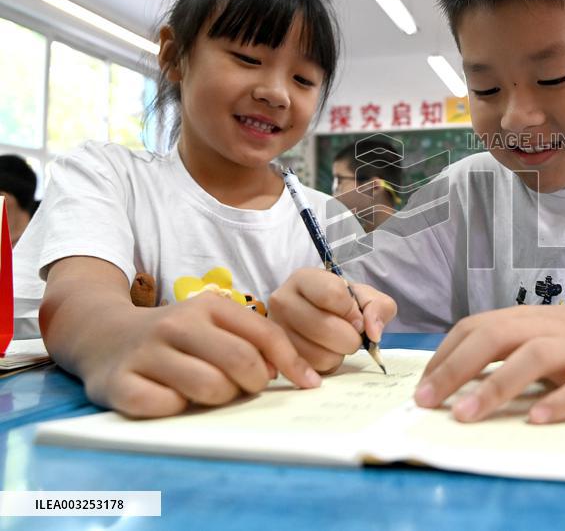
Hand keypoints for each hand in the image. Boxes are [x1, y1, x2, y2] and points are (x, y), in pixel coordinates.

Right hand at [82, 292, 321, 417]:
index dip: (293, 362)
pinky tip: (172, 400)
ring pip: (210, 387)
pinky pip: (168, 407)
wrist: (104, 337)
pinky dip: (178, 409)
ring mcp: (147, 352)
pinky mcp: (120, 383)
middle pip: (242, 362)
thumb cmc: (176, 338)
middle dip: (253, 384)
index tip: (308, 384)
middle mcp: (177, 324)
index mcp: (208, 307)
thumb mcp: (213, 325)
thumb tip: (297, 373)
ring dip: (218, 399)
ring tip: (208, 393)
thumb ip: (253, 341)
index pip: (265, 334)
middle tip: (244, 389)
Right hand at [267, 268, 396, 372]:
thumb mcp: (365, 297)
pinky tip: (326, 353)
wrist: (320, 317)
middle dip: (350, 337)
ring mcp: (277, 331)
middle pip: (324, 326)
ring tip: (336, 343)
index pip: (332, 294)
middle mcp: (282, 301)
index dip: (353, 311)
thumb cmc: (342, 304)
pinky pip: (312, 369)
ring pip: (318, 353)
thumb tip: (373, 333)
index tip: (357, 318)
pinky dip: (327, 365)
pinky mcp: (278, 357)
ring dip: (339, 353)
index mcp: (303, 279)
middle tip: (351, 334)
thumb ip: (378, 307)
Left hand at [414, 304, 564, 423]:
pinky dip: (558, 402)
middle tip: (428, 402)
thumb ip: (496, 345)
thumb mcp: (531, 331)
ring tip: (467, 415)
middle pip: (495, 338)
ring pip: (534, 357)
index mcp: (521, 319)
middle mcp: (544, 328)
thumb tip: (444, 378)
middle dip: (456, 369)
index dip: (444, 357)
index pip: (473, 328)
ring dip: (497, 386)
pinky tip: (535, 419)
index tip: (422, 389)